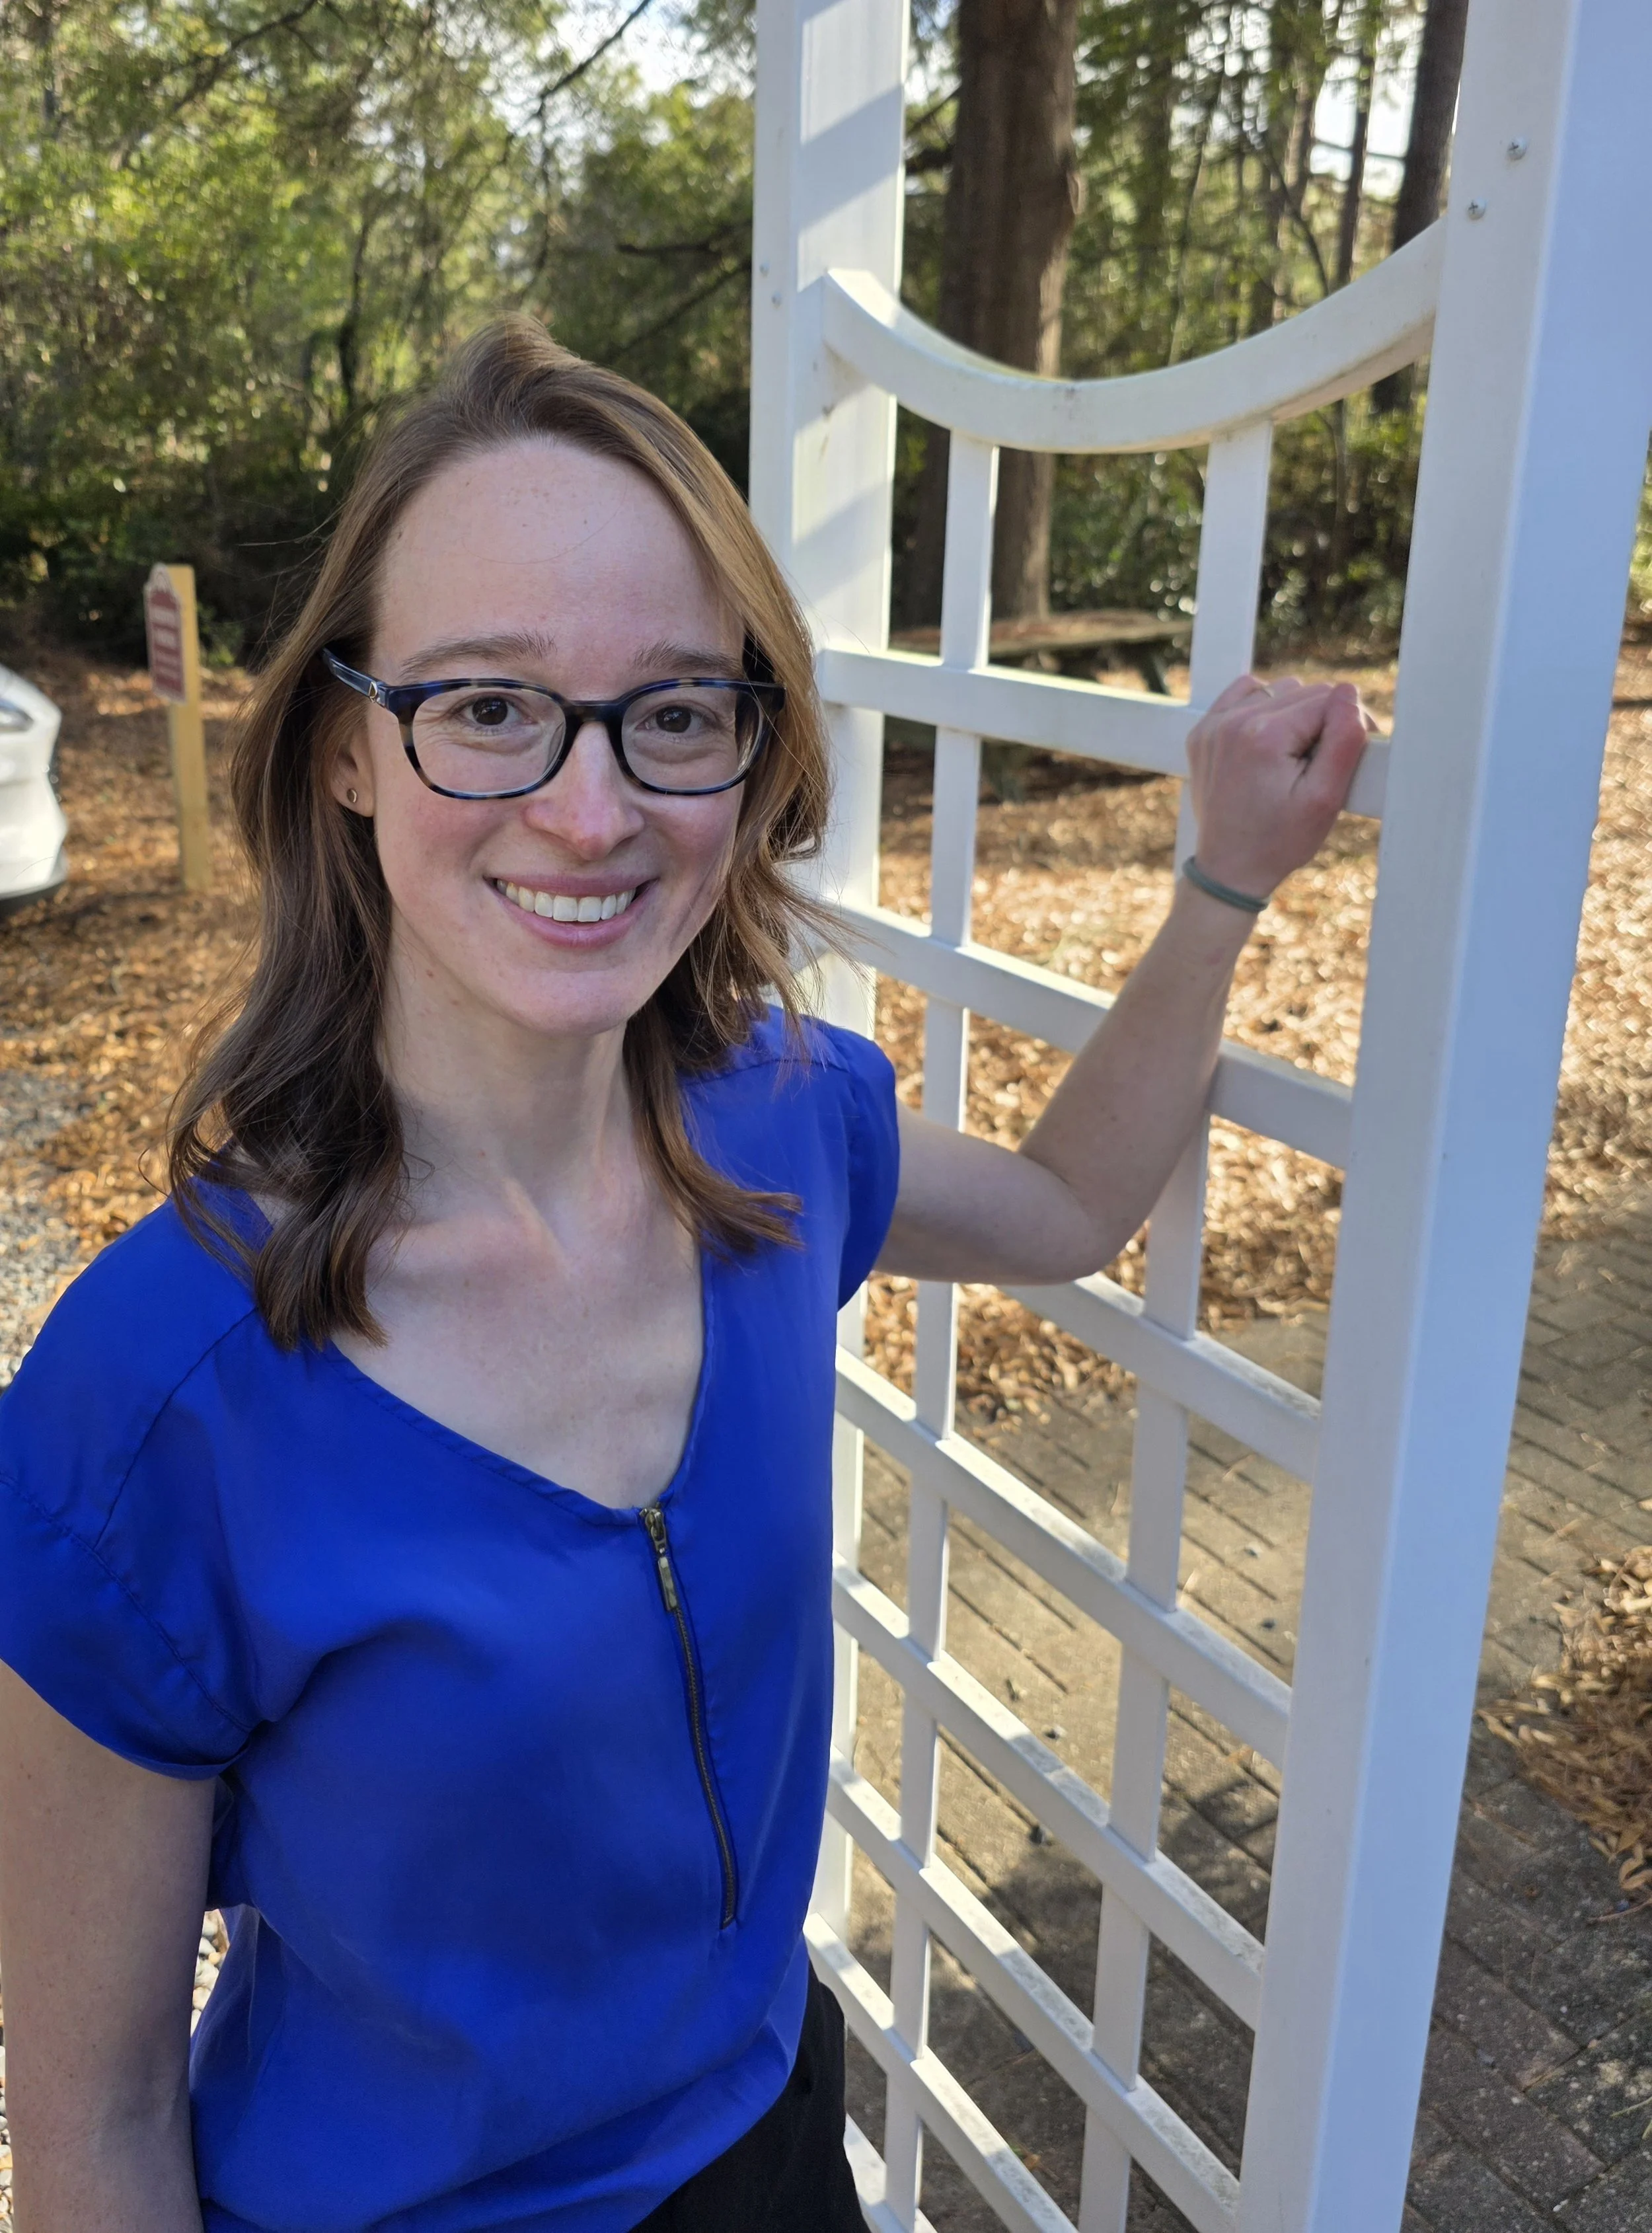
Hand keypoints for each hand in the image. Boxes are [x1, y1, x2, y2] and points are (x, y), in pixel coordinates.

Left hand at [1184, 674, 1373, 900]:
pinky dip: (1265, 707)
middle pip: (1305, 692)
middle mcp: (1233, 721)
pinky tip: (1272, 739)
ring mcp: (1212, 725)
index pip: (1329, 698)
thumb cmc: (1280, 841)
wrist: (1229, 870)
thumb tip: (1349, 693)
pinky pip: (1245, 693)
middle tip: (1325, 763)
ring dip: (1297, 714)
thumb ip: (1344, 740)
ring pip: (1279, 690)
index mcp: (1264, 735)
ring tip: (1296, 757)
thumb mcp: (1325, 798)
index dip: (1351, 722)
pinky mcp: (1203, 731)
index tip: (1354, 753)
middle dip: (1325, 721)